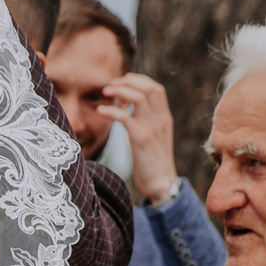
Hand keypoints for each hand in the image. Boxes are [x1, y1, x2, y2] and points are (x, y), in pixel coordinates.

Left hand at [98, 73, 180, 202]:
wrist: (162, 185)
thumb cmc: (153, 163)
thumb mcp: (155, 137)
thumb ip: (147, 121)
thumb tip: (130, 108)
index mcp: (165, 118)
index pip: (156, 88)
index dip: (138, 80)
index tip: (122, 83)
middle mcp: (161, 120)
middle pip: (148, 87)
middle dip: (127, 81)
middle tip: (110, 86)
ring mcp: (152, 128)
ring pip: (138, 97)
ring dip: (120, 91)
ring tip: (105, 93)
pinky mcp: (141, 139)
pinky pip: (125, 117)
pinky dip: (111, 110)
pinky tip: (101, 110)